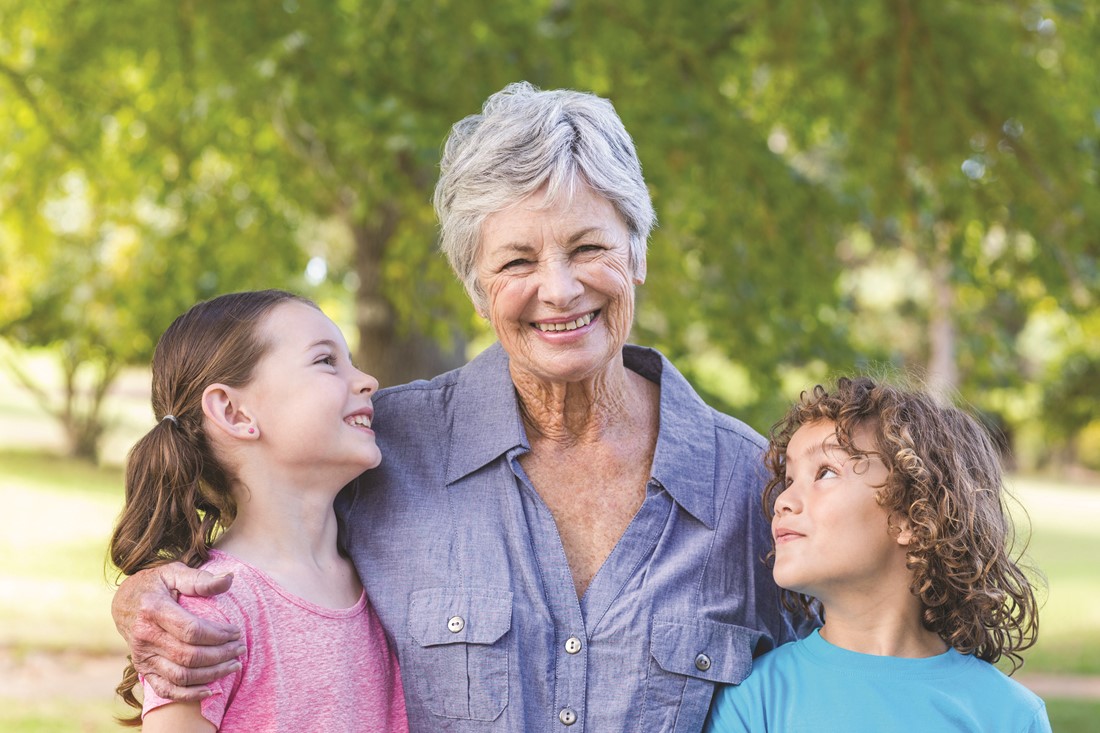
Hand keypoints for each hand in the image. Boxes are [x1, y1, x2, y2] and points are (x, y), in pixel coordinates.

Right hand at [112, 561, 243, 700]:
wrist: (123, 601)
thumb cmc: (155, 584)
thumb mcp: (174, 573)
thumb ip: (201, 579)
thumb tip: (230, 578)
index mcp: (153, 610)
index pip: (191, 631)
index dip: (218, 635)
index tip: (237, 632)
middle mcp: (145, 636)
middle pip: (189, 656)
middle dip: (220, 655)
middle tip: (241, 649)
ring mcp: (142, 656)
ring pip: (181, 675)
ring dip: (211, 674)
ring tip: (234, 665)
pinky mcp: (143, 669)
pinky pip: (166, 690)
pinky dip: (189, 695)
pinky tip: (211, 689)